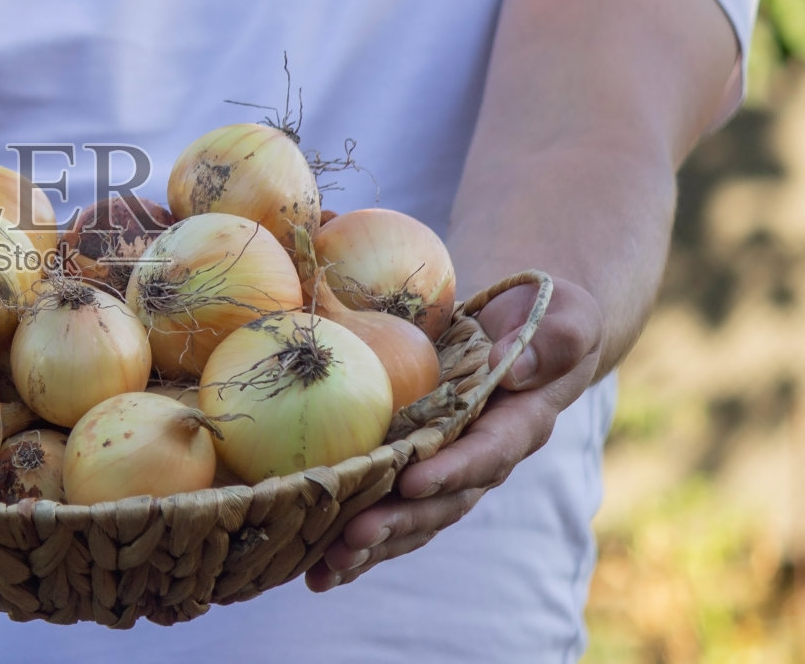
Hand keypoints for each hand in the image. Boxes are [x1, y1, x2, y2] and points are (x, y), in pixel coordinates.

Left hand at [304, 275, 601, 591]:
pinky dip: (357, 542)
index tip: (415, 483)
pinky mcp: (418, 470)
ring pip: (413, 518)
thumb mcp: (566, 318)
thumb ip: (555, 340)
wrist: (526, 329)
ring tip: (327, 568)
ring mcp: (450, 470)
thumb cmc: (547, 315)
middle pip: (443, 502)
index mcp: (521, 424)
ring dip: (371, 546)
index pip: (488, 454)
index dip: (453, 471)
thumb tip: (514, 368)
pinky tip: (316, 567)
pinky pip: (390, 510)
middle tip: (355, 536)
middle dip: (399, 522)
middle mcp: (483, 459)